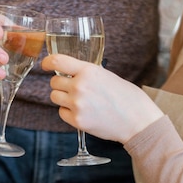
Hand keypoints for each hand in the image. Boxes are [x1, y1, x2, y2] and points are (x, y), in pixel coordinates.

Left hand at [41, 54, 162, 142]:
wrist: (137, 120)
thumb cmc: (127, 98)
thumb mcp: (107, 76)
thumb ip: (88, 74)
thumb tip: (71, 74)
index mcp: (89, 71)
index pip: (58, 61)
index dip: (47, 62)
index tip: (45, 65)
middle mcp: (80, 86)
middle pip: (54, 82)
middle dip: (60, 85)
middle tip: (73, 90)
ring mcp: (77, 105)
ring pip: (55, 97)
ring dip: (63, 98)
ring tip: (79, 102)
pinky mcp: (78, 121)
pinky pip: (62, 113)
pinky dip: (68, 112)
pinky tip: (83, 112)